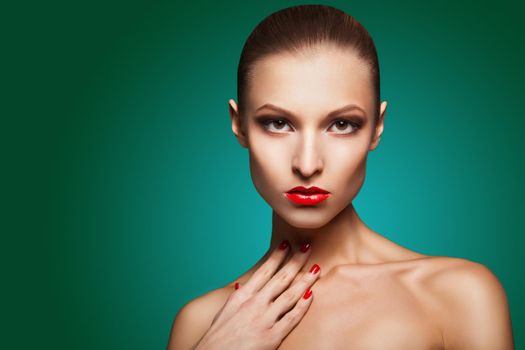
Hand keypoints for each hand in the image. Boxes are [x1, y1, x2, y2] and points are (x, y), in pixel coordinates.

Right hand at [193, 241, 319, 349]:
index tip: (287, 244)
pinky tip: (311, 294)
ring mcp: (264, 319)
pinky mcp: (272, 336)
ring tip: (316, 268)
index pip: (264, 271)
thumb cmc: (217, 337)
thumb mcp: (224, 311)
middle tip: (307, 247)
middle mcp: (254, 303)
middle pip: (280, 278)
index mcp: (242, 295)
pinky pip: (292, 318)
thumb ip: (236, 297)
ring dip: (305, 280)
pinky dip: (303, 305)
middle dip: (295, 261)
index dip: (277, 256)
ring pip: (290, 294)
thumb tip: (241, 285)